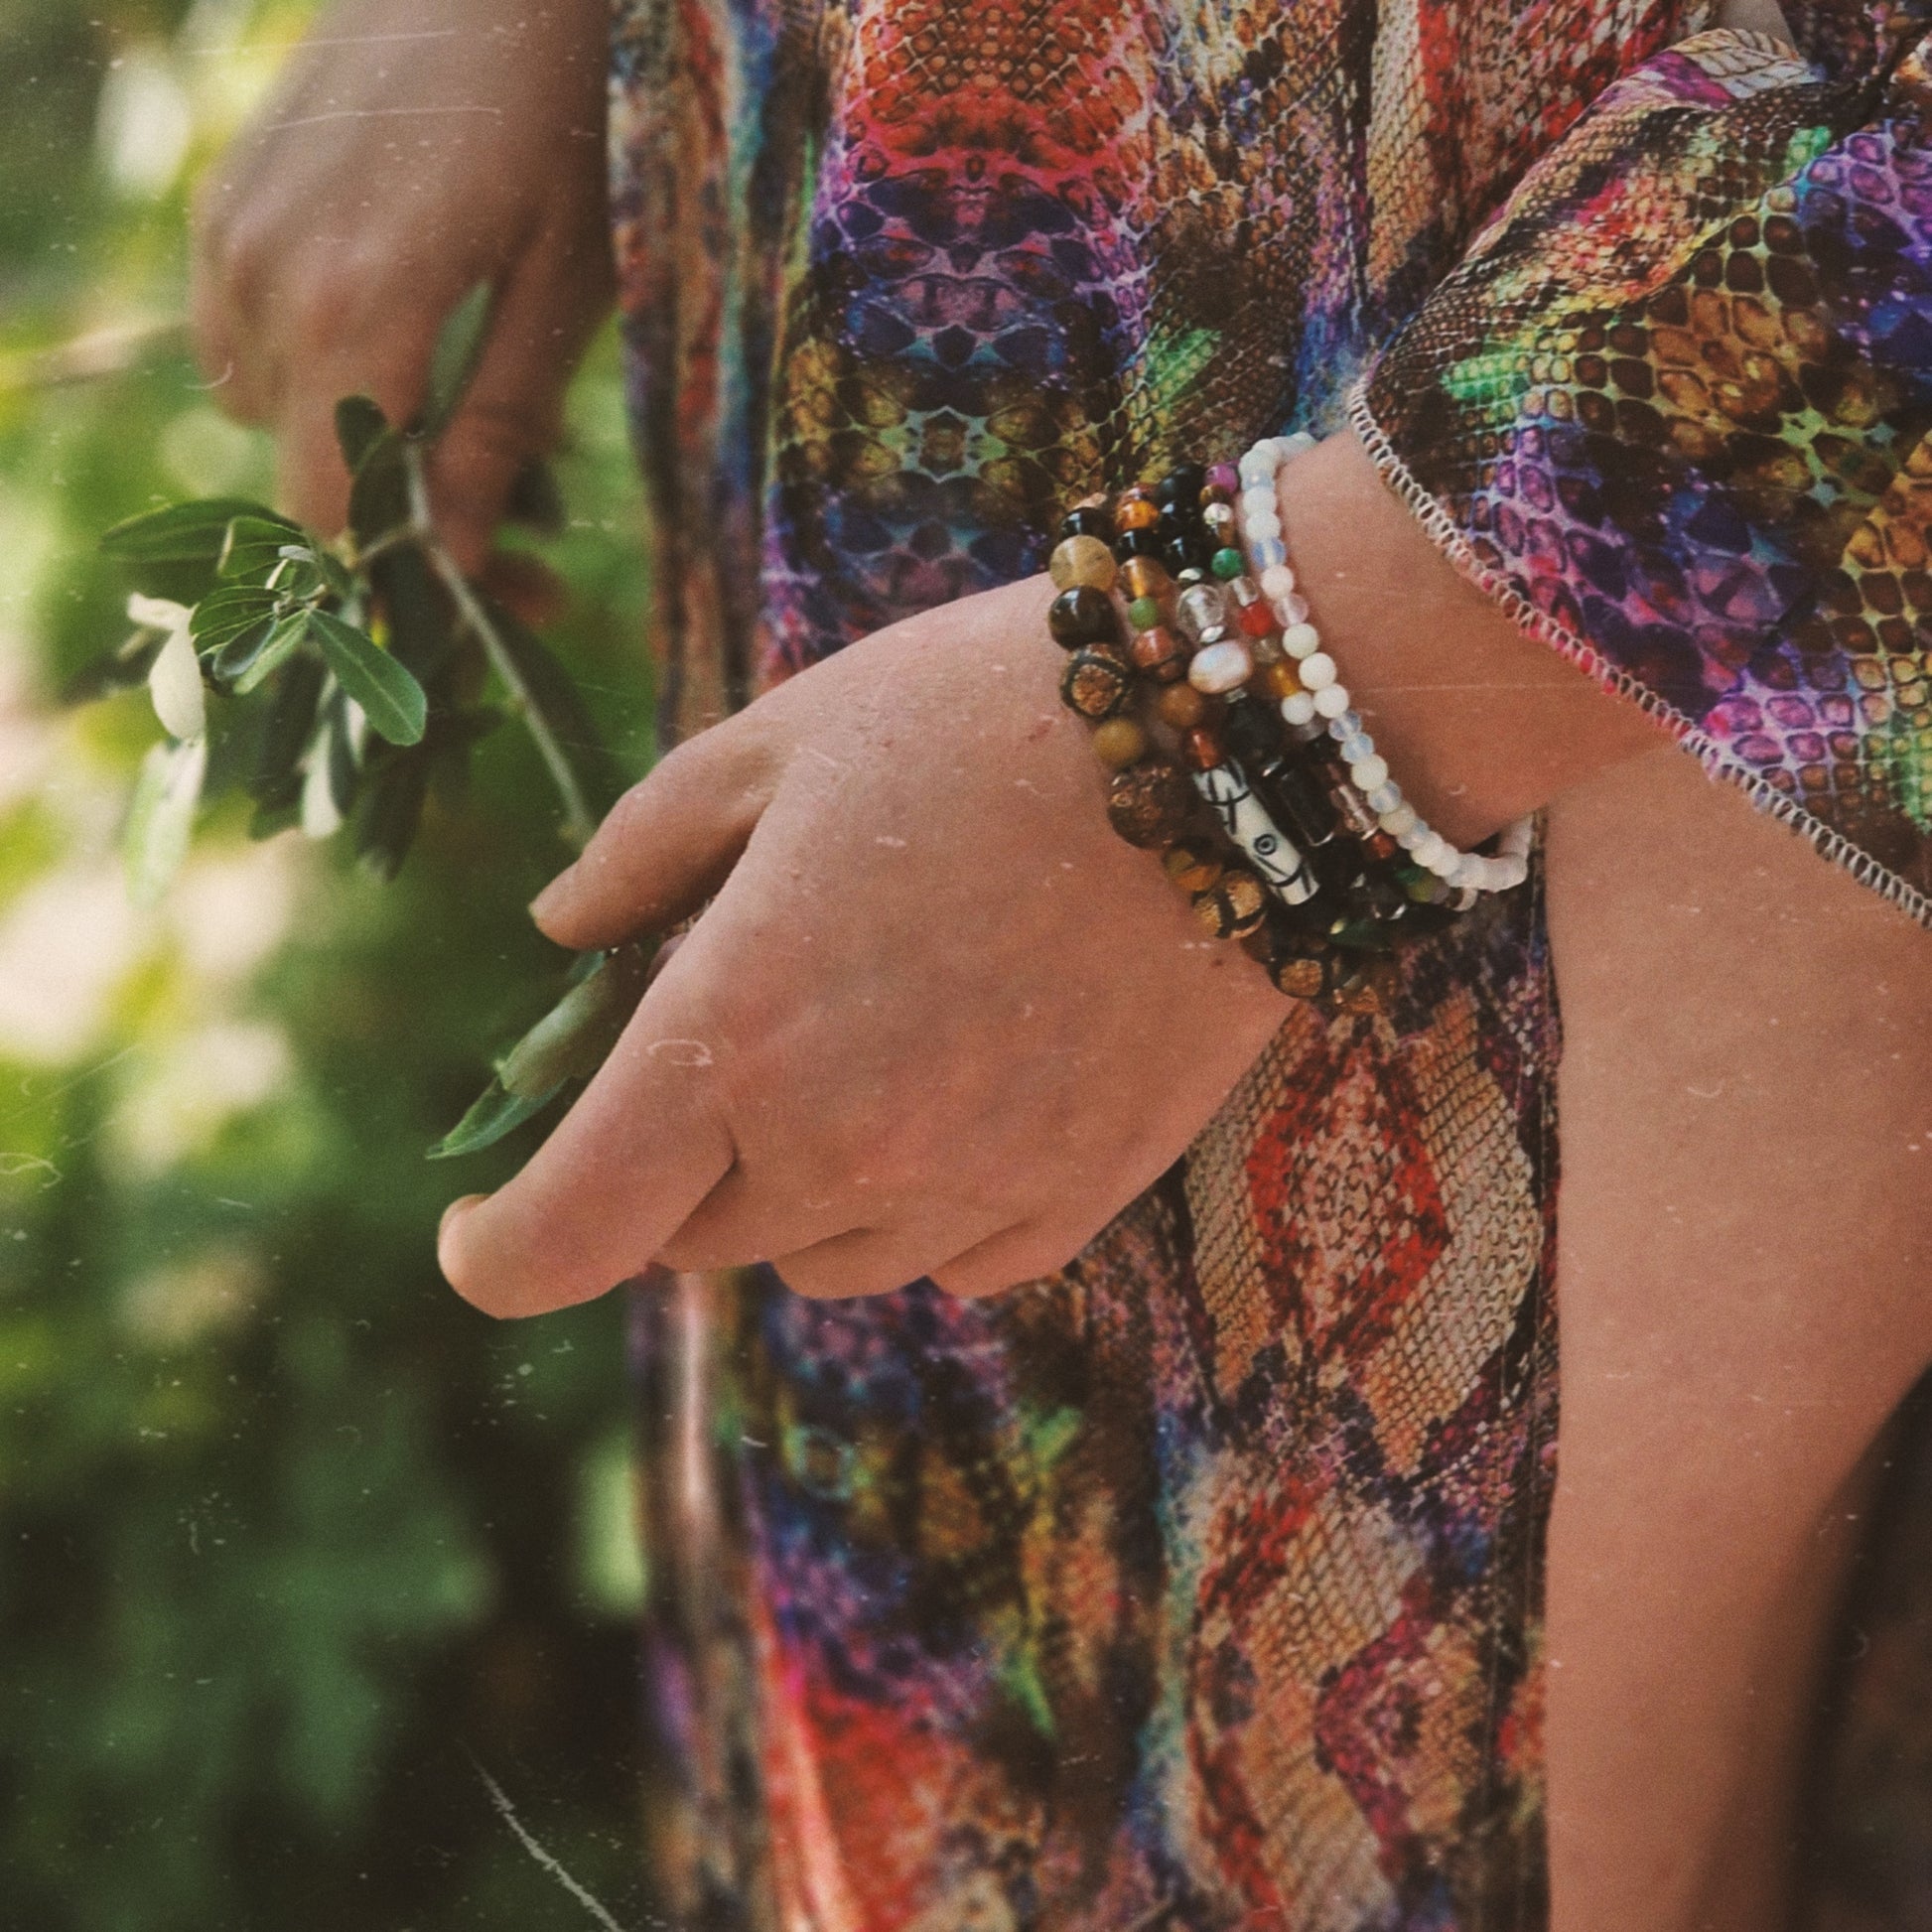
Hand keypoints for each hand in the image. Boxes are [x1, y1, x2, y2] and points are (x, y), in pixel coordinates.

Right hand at [190, 0, 613, 568]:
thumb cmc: (568, 117)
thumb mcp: (566, 294)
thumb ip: (497, 434)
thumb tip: (458, 570)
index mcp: (355, 309)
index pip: (332, 512)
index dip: (407, 582)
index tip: (502, 603)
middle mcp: (265, 277)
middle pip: (301, 475)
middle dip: (405, 530)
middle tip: (527, 548)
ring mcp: (233, 231)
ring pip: (271, 413)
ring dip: (361, 445)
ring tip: (473, 427)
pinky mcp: (229, 198)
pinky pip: (242, 337)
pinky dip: (319, 371)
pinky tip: (404, 346)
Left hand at [437, 432, 1665, 1318]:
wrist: (1224, 744)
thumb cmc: (976, 716)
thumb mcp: (773, 742)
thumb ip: (639, 854)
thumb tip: (553, 933)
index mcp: (732, 1039)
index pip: (566, 1234)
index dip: (495, 1250)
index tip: (477, 1227)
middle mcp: (840, 1151)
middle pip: (691, 1242)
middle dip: (668, 1166)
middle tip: (717, 1045)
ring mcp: (968, 1190)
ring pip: (821, 1262)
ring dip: (793, 1189)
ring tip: (853, 1052)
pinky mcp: (1077, 1199)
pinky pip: (951, 1258)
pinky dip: (917, 1203)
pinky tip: (956, 1093)